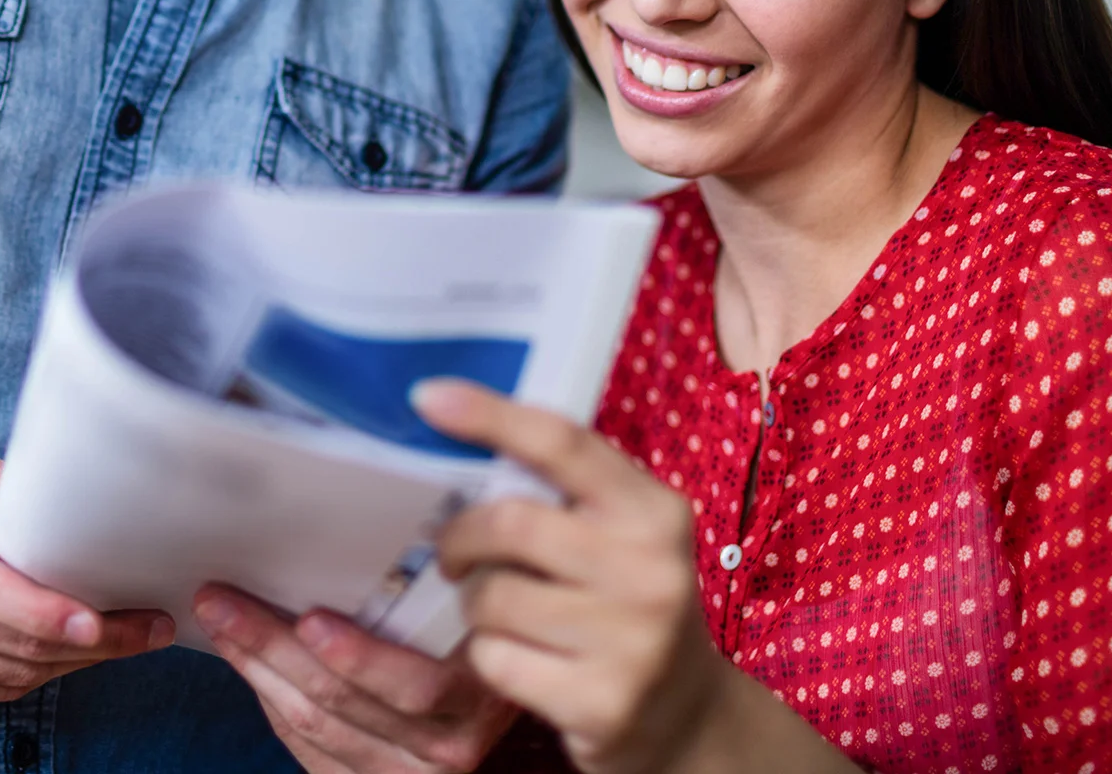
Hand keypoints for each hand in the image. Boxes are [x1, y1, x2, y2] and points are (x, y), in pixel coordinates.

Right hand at [0, 457, 173, 712]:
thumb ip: (18, 491)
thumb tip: (92, 502)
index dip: (47, 612)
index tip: (103, 622)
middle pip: (11, 641)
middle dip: (94, 642)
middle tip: (150, 628)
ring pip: (7, 676)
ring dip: (72, 664)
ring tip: (124, 641)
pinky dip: (32, 677)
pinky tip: (66, 656)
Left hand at [194, 583, 516, 772]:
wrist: (502, 704)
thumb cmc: (482, 640)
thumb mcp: (482, 614)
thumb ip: (446, 588)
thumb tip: (373, 529)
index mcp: (477, 692)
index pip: (415, 683)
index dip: (360, 656)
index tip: (309, 618)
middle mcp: (446, 741)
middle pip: (342, 698)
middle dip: (273, 645)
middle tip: (223, 601)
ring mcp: (407, 771)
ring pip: (315, 723)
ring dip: (257, 668)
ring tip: (219, 620)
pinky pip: (309, 748)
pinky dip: (270, 701)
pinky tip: (246, 662)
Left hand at [414, 380, 729, 773]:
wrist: (684, 714)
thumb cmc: (628, 602)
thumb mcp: (622, 536)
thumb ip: (564, 493)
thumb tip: (456, 434)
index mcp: (654, 512)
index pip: (562, 443)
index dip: (490, 414)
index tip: (427, 397)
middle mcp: (651, 570)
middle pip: (510, 523)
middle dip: (460, 536)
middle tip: (452, 552)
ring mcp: (631, 642)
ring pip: (492, 597)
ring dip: (475, 603)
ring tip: (500, 610)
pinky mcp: (601, 703)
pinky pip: (496, 660)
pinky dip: (489, 657)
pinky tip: (523, 659)